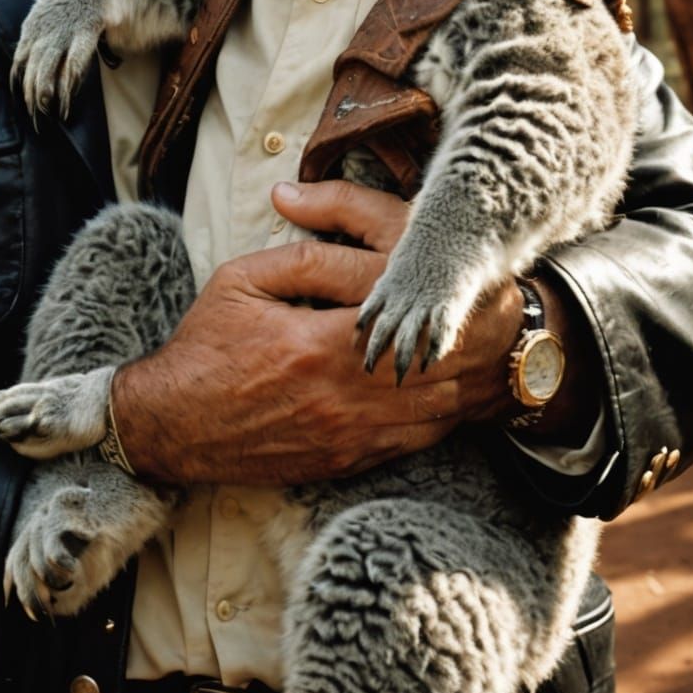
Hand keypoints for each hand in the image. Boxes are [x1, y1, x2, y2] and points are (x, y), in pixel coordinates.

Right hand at [112, 179, 523, 485]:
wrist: (176, 427)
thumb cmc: (205, 349)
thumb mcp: (240, 281)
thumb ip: (301, 255)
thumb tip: (347, 233)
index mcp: (318, 343)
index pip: (401, 306)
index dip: (438, 286)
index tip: (470, 266)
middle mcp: (346, 394)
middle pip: (440, 362)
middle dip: (482, 332)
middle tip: (516, 301)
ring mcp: (355, 434)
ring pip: (440, 405)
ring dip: (478, 373)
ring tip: (508, 339)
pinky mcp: (354, 459)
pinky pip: (420, 436)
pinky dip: (451, 409)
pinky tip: (466, 384)